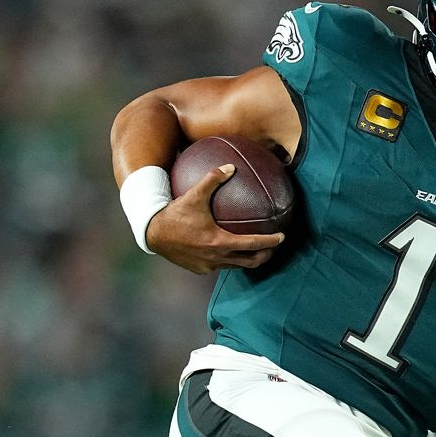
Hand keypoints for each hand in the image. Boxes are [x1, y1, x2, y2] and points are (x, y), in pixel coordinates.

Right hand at [145, 165, 285, 273]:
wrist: (153, 234)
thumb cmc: (174, 214)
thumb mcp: (194, 194)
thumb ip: (213, 179)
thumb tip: (231, 166)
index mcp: (220, 241)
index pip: (253, 244)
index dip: (271, 241)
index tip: (282, 236)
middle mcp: (217, 258)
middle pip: (250, 262)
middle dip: (265, 255)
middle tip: (274, 247)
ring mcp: (208, 266)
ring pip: (236, 266)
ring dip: (248, 259)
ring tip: (257, 250)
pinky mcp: (200, 270)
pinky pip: (220, 266)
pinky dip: (229, 259)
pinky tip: (229, 250)